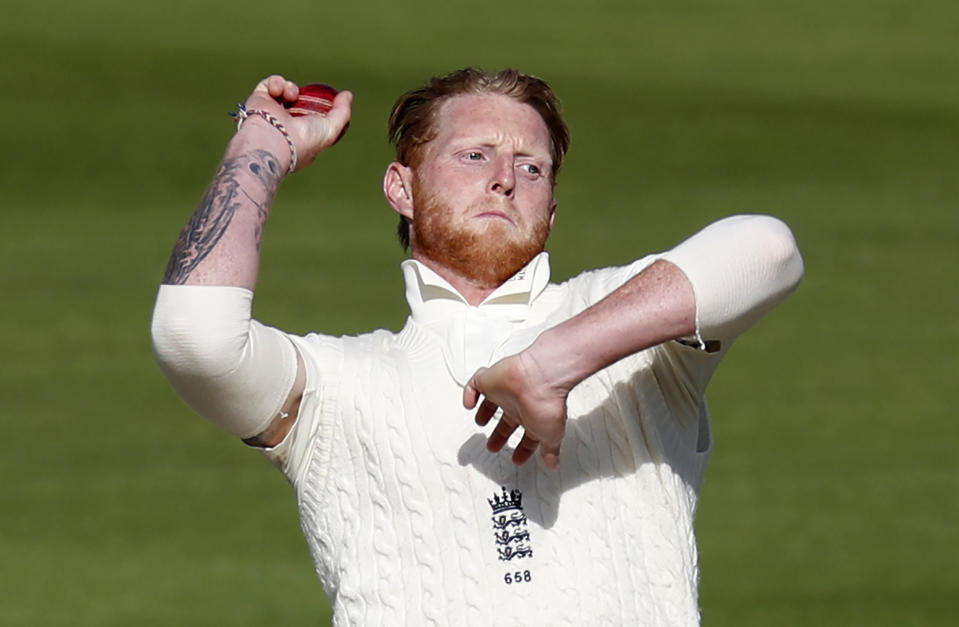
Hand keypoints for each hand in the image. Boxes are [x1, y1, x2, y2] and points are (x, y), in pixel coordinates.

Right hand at [242, 75, 352, 170]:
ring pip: (286, 90)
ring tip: (291, 96)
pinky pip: (270, 84)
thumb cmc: (303, 140)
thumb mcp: (331, 130)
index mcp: (303, 135)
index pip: (314, 116)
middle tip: (305, 98)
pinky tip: (278, 92)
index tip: (329, 100)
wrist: (271, 139)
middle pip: (300, 102)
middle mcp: (286, 124)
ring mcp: (272, 112)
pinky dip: (277, 83)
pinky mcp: (259, 101)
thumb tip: (347, 95)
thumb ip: (342, 113)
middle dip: (305, 97)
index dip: (320, 106)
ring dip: (291, 88)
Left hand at [462, 352, 568, 470]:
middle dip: (500, 434)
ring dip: (484, 412)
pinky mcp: (489, 380)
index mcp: (533, 418)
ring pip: (491, 402)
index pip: (526, 436)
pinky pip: (474, 385)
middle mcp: (518, 405)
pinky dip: (469, 394)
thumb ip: (549, 451)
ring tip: (479, 421)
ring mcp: (503, 392)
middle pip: (506, 421)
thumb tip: (554, 465)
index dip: (522, 448)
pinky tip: (469, 404)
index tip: (517, 458)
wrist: (539, 379)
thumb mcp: (550, 435)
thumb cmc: (547, 403)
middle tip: (492, 446)